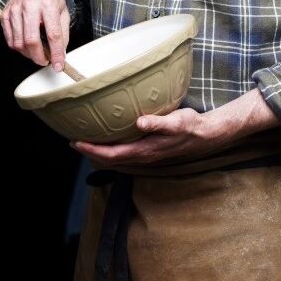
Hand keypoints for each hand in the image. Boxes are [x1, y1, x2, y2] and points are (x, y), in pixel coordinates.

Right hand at [2, 0, 69, 70]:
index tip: (58, 65)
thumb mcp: (63, 12)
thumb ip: (63, 34)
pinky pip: (9, 39)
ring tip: (36, 52)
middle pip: (32, 40)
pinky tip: (25, 45)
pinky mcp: (5, 14)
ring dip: (28, 54)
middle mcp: (30, 6)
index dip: (56, 53)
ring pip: (19, 42)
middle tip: (44, 61)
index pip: (53, 34)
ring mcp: (15, 9)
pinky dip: (17, 47)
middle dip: (39, 57)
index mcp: (48, 4)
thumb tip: (60, 54)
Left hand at [73, 89, 280, 166]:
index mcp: (144, 150)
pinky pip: (125, 151)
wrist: (207, 134)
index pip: (111, 154)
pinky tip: (109, 137)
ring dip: (100, 150)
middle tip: (73, 139)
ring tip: (86, 139)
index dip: (92, 150)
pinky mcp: (149, 149)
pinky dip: (112, 146)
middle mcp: (143, 155)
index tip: (75, 142)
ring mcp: (146, 154)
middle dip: (90, 151)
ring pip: (117, 156)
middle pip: (110, 158)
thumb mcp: (176, 122)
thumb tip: (140, 123)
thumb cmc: (191, 126)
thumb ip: (158, 123)